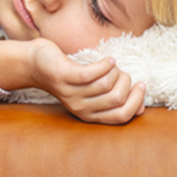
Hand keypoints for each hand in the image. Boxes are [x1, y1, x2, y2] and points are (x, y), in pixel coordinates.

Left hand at [24, 38, 145, 124]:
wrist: (35, 65)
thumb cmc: (70, 76)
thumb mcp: (92, 93)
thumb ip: (113, 101)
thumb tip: (141, 109)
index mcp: (89, 114)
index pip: (122, 116)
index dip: (136, 101)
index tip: (140, 85)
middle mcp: (80, 108)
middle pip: (117, 99)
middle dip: (127, 83)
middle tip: (121, 72)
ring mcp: (71, 93)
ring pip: (107, 85)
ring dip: (115, 71)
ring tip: (110, 65)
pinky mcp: (65, 77)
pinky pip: (92, 73)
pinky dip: (105, 65)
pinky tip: (107, 60)